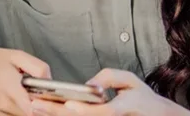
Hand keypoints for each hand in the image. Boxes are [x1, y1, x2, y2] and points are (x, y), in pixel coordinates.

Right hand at [0, 47, 51, 115]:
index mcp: (13, 93)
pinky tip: (20, 97)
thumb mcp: (17, 55)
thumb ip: (38, 68)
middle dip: (43, 107)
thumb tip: (50, 80)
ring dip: (33, 109)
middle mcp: (7, 108)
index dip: (51, 106)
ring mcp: (1, 114)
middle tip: (44, 94)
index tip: (54, 97)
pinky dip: (23, 110)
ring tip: (30, 93)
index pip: (41, 111)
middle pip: (34, 115)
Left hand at [30, 69, 189, 115]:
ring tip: (35, 107)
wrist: (154, 115)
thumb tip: (90, 84)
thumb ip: (110, 77)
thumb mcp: (131, 80)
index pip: (104, 112)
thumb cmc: (141, 97)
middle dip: (58, 113)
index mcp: (124, 108)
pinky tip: (46, 111)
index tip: (67, 104)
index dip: (86, 110)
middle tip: (36, 104)